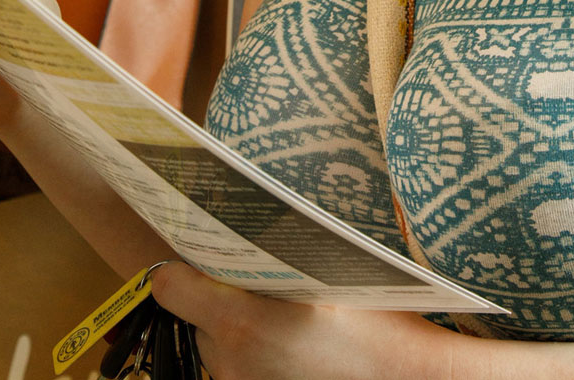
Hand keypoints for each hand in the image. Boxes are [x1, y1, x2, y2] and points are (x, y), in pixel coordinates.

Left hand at [151, 263, 454, 379]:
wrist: (403, 378)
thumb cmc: (374, 324)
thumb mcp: (328, 272)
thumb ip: (277, 250)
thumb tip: (249, 211)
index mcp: (240, 321)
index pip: (170, 286)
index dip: (179, 265)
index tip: (197, 249)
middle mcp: (230, 359)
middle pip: (195, 313)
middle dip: (217, 293)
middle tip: (257, 274)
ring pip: (217, 341)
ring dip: (236, 324)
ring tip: (283, 311)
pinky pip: (237, 365)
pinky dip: (253, 351)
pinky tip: (291, 340)